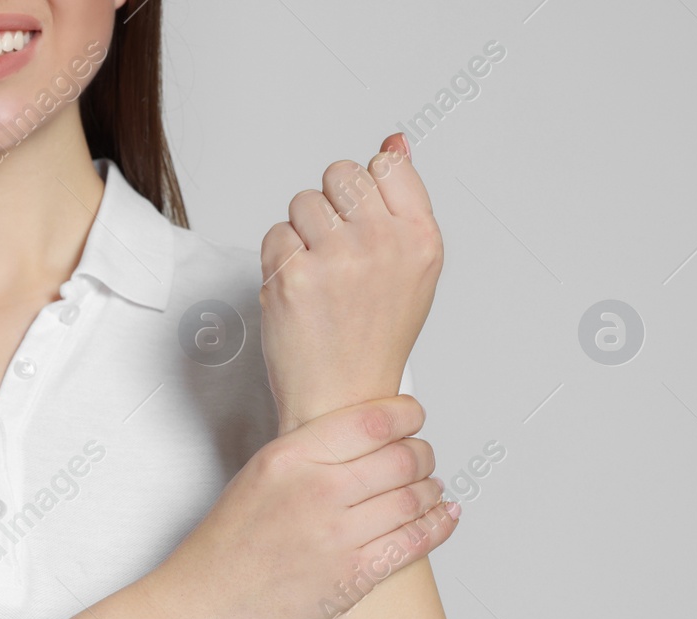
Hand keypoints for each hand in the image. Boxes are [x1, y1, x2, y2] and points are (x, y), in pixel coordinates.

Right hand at [151, 394, 457, 618]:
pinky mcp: (352, 578)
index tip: (413, 417)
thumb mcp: (257, 476)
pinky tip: (444, 516)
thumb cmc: (225, 546)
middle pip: (402, 458)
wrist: (205, 604)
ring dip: (431, 490)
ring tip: (431, 489)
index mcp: (289, 458)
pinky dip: (438, 526)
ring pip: (413, 499)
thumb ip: (308, 454)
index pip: (372, 420)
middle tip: (423, 457)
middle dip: (423, 455)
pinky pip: (413, 543)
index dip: (406, 415)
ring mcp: (337, 536)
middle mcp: (316, 492)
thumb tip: (362, 439)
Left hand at [260, 133, 443, 433]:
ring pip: (303, 201)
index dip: (367, 194)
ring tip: (319, 277)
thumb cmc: (376, 335)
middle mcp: (383, 243)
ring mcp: (337, 258)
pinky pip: (275, 234)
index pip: (387, 165)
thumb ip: (402, 201)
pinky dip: (280, 260)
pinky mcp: (293, 276)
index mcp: (421, 238)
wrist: (343, 400)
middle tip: (337, 255)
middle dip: (332, 207)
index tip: (366, 231)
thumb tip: (394, 141)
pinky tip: (298, 293)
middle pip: (340, 174)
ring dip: (303, 233)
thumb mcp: (411, 266)